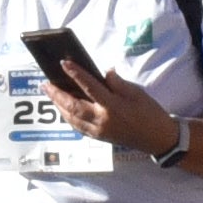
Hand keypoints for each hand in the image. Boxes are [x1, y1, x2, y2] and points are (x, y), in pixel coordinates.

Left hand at [44, 60, 172, 150]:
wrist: (158, 139)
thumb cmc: (150, 113)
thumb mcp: (137, 93)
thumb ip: (118, 83)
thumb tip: (103, 73)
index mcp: (113, 106)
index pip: (90, 87)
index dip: (76, 74)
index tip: (64, 63)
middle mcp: (102, 120)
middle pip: (73, 106)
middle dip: (57, 94)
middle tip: (45, 83)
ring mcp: (98, 131)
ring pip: (71, 118)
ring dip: (58, 105)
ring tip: (50, 93)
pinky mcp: (98, 137)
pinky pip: (77, 126)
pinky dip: (67, 117)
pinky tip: (63, 109)